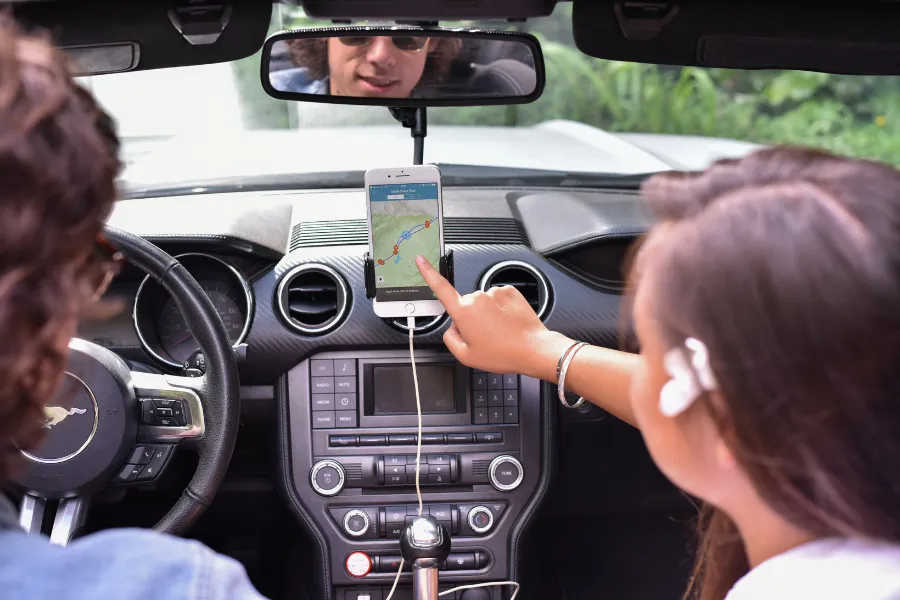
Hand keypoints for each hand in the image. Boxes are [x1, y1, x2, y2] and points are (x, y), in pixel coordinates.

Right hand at [416, 255, 572, 379]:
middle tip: (485, 336)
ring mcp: (494, 293)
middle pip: (466, 305)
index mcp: (464, 313)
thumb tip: (452, 328)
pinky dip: (501, 309)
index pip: (440, 288)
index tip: (421, 260)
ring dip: (488, 314)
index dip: (428, 273)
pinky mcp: (509, 290)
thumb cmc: (502, 353)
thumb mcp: (467, 357)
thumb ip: (450, 340)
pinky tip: (507, 322)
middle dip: (471, 318)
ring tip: (500, 331)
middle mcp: (477, 298)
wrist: (532, 348)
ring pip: (484, 303)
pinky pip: (498, 299)